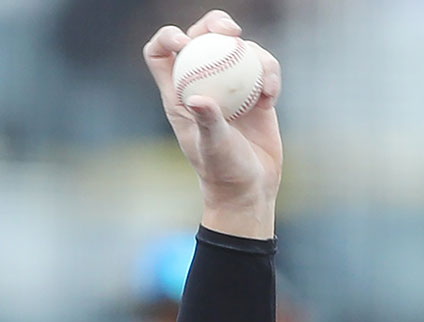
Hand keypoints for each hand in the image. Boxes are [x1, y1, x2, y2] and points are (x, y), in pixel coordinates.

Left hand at [143, 9, 282, 237]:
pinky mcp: (254, 92)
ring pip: (237, 48)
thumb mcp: (214, 147)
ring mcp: (229, 87)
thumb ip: (208, 122)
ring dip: (254, 53)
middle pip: (201, 37)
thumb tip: (198, 99)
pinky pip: (263, 66)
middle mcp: (201, 84)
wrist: (250, 187)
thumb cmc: (224, 172)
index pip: (160, 55)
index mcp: (178, 95)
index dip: (166, 38)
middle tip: (231, 32)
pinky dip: (270, 73)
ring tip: (265, 85)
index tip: (184, 41)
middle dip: (214, 23)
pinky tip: (271, 96)